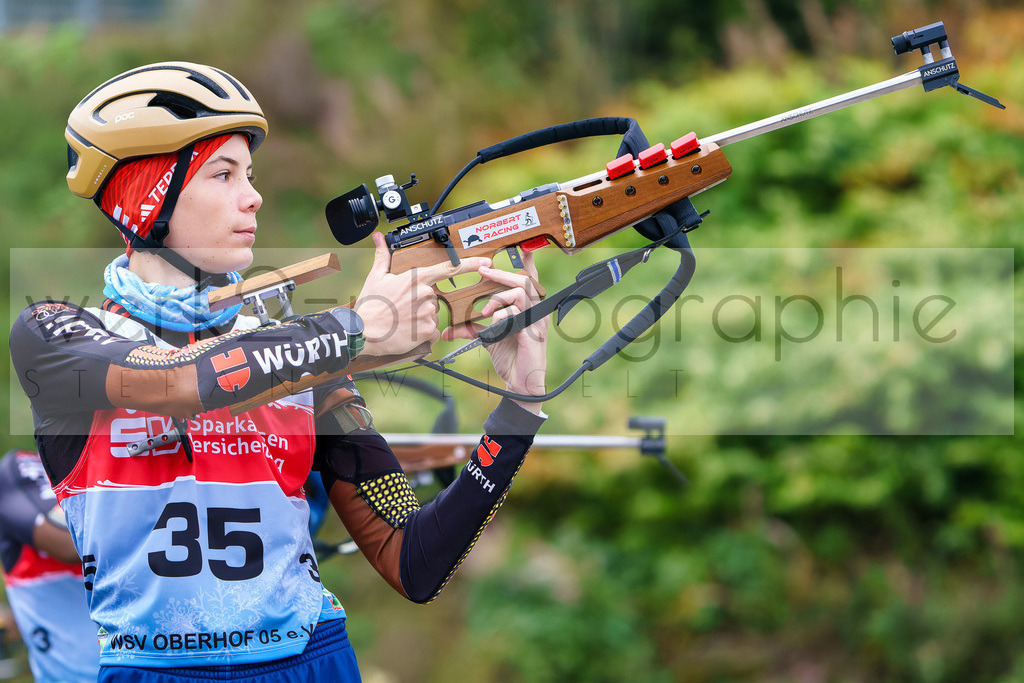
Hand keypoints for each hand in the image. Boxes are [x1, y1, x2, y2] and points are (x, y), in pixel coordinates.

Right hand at [354, 232, 491, 356]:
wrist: (364, 332)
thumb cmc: (370, 306)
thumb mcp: (376, 277)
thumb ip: (383, 256)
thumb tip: (379, 238)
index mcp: (416, 279)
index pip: (449, 268)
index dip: (470, 264)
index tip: (485, 262)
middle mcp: (426, 294)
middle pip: (433, 297)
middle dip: (420, 302)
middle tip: (401, 308)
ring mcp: (428, 313)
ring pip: (431, 314)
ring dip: (420, 318)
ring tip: (402, 320)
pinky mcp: (428, 331)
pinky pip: (431, 331)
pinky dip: (422, 333)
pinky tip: (407, 331)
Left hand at [442, 253, 547, 412]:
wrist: (521, 382)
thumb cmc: (510, 358)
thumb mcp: (487, 339)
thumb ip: (471, 330)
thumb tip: (449, 329)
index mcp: (526, 308)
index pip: (528, 280)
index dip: (527, 262)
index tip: (521, 248)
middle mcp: (535, 311)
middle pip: (523, 280)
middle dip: (501, 273)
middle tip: (485, 270)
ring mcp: (537, 319)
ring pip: (522, 292)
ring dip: (499, 297)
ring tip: (486, 310)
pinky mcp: (534, 330)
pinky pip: (518, 312)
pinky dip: (502, 316)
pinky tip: (494, 325)